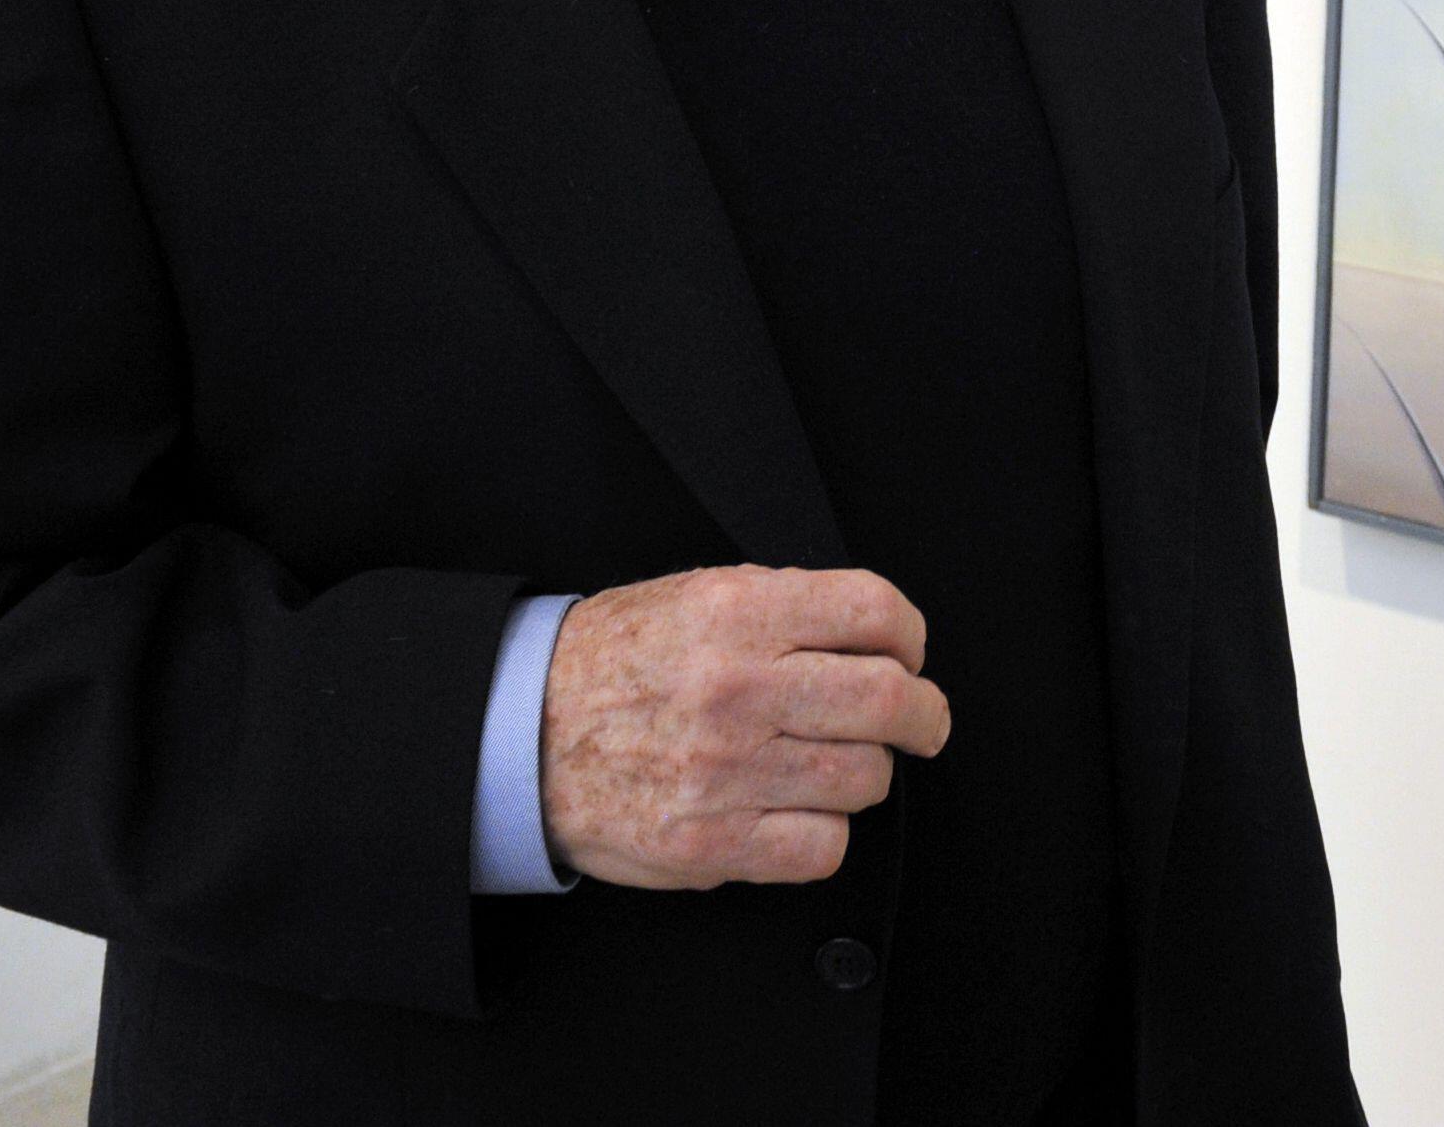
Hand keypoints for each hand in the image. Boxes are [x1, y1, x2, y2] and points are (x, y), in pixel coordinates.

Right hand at [539, 565, 950, 889]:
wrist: (519, 733)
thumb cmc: (616, 661)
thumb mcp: (697, 595)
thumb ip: (788, 607)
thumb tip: (879, 634)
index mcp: (738, 613)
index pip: (875, 611)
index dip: (911, 635)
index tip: (909, 654)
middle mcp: (737, 688)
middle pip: (890, 701)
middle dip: (924, 714)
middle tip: (921, 722)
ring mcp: (724, 771)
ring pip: (866, 779)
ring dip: (864, 774)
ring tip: (830, 764)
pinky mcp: (709, 843)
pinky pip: (822, 848)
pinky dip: (825, 834)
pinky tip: (798, 812)